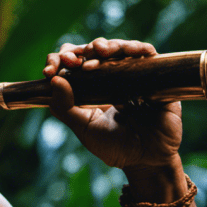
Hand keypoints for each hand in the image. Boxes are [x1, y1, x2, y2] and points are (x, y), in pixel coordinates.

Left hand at [43, 38, 182, 172]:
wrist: (146, 161)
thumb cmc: (113, 146)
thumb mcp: (83, 128)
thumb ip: (65, 107)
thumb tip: (54, 79)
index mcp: (90, 86)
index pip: (74, 62)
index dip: (62, 59)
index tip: (51, 70)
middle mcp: (111, 76)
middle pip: (95, 50)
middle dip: (83, 50)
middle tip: (74, 59)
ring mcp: (133, 74)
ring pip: (119, 48)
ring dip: (109, 45)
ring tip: (100, 51)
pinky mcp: (155, 76)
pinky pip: (147, 54)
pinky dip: (137, 48)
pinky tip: (129, 51)